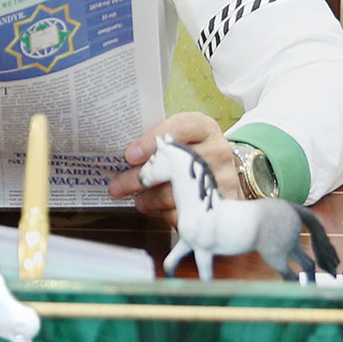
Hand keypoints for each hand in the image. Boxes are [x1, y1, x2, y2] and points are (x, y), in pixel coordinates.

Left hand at [108, 111, 239, 224]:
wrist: (225, 175)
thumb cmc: (193, 154)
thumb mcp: (181, 139)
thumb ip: (158, 143)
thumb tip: (122, 159)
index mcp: (203, 127)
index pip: (179, 128)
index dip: (151, 142)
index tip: (129, 156)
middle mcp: (217, 150)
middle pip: (174, 164)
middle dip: (140, 178)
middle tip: (117, 187)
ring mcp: (223, 177)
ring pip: (179, 193)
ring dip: (151, 199)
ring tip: (138, 201)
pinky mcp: (225, 203)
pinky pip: (190, 214)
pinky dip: (170, 214)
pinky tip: (161, 210)